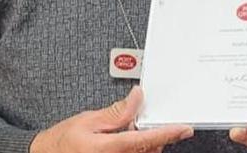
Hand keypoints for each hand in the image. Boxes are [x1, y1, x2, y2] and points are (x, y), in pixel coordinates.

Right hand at [30, 86, 192, 152]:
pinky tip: (125, 141)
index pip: (145, 140)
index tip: (184, 129)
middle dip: (153, 135)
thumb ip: (117, 112)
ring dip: (145, 143)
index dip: (167, 134)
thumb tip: (138, 98)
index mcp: (107, 148)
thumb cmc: (63, 141)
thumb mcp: (88, 120)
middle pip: (148, 149)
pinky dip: (138, 148)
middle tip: (137, 122)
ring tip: (123, 133)